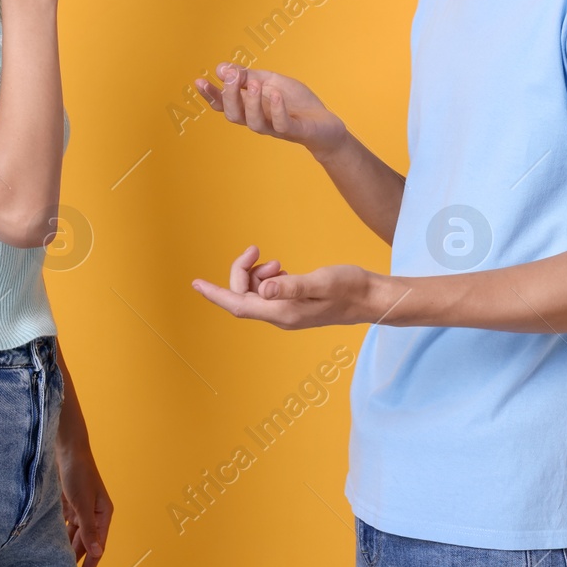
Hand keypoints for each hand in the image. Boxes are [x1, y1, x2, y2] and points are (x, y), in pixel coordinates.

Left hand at [57, 442, 112, 566]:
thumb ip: (89, 529)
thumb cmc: (79, 471)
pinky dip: (57, 535)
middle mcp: (92, 514)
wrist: (66, 449)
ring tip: (55, 562)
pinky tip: (50, 545)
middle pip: (84, 543)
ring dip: (65, 548)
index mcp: (103, 514)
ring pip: (72, 536)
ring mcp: (79, 510)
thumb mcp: (83, 502)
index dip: (92, 563)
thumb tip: (98, 551)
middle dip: (76, 558)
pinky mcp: (67, 506)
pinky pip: (63, 526)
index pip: (98, 545)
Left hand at [191, 245, 394, 329]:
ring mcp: (287, 313)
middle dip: (242, 272)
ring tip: (276, 261)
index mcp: (283, 312)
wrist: (371, 298)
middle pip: (243, 296)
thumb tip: (263, 288)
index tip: (196, 284)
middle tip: (256, 250)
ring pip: (255, 293)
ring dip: (257, 274)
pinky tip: (281, 269)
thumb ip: (292, 285)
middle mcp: (281, 316)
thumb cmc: (350, 287)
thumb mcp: (321, 281)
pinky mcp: (294, 305)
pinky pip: (267, 293)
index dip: (216, 294)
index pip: (239, 305)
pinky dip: (267, 278)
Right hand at [192, 64, 347, 158]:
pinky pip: (281, 124)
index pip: (223, 104)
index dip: (210, 95)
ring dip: (250, 102)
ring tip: (254, 83)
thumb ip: (247, 75)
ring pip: (253, 123)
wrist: (324, 123)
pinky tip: (275, 94)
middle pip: (233, 114)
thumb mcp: (270, 81)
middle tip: (232, 76)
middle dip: (229, 95)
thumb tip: (220, 68)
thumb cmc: (295, 102)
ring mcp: (274, 127)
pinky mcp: (294, 131)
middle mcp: (257, 119)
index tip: (199, 80)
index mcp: (249, 107)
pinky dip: (276, 109)